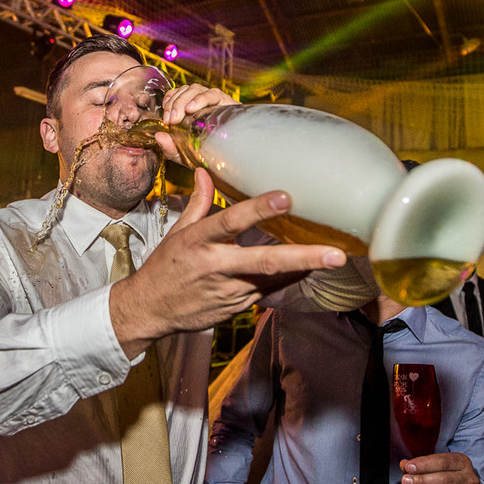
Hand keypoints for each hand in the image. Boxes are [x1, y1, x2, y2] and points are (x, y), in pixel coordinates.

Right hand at [109, 169, 346, 356]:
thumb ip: (197, 203)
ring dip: (304, 269)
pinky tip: (310, 269)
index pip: (230, 221)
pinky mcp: (237, 307)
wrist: (149, 311)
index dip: (258, 209)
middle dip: (302, 257)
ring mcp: (229, 291)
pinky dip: (288, 279)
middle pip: (264, 261)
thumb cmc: (164, 268)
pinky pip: (268, 291)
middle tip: (335, 254)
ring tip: (335, 259)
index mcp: (198, 242)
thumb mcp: (177, 233)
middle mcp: (215, 267)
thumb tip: (204, 172)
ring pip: (273, 279)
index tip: (285, 197)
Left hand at [154, 84, 237, 161]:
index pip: (177, 94)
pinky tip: (191, 109)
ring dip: (183, 100)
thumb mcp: (184, 155)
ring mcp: (215, 102)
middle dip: (174, 103)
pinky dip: (200, 98)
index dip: (169, 101)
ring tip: (178, 116)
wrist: (232, 163)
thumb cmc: (208, 157)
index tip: (164, 118)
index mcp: (191, 110)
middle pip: (184, 91)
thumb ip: (170, 147)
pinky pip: (213, 93)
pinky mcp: (227, 103)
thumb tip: (159, 136)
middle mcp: (202, 103)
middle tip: (169, 120)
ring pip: (195, 89)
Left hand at [399, 452, 480, 483]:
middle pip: (446, 480)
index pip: (443, 461)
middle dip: (424, 481)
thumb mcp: (434, 467)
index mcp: (462, 462)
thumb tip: (404, 465)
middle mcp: (470, 479)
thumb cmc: (446, 477)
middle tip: (406, 482)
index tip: (408, 467)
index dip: (425, 464)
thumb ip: (419, 466)